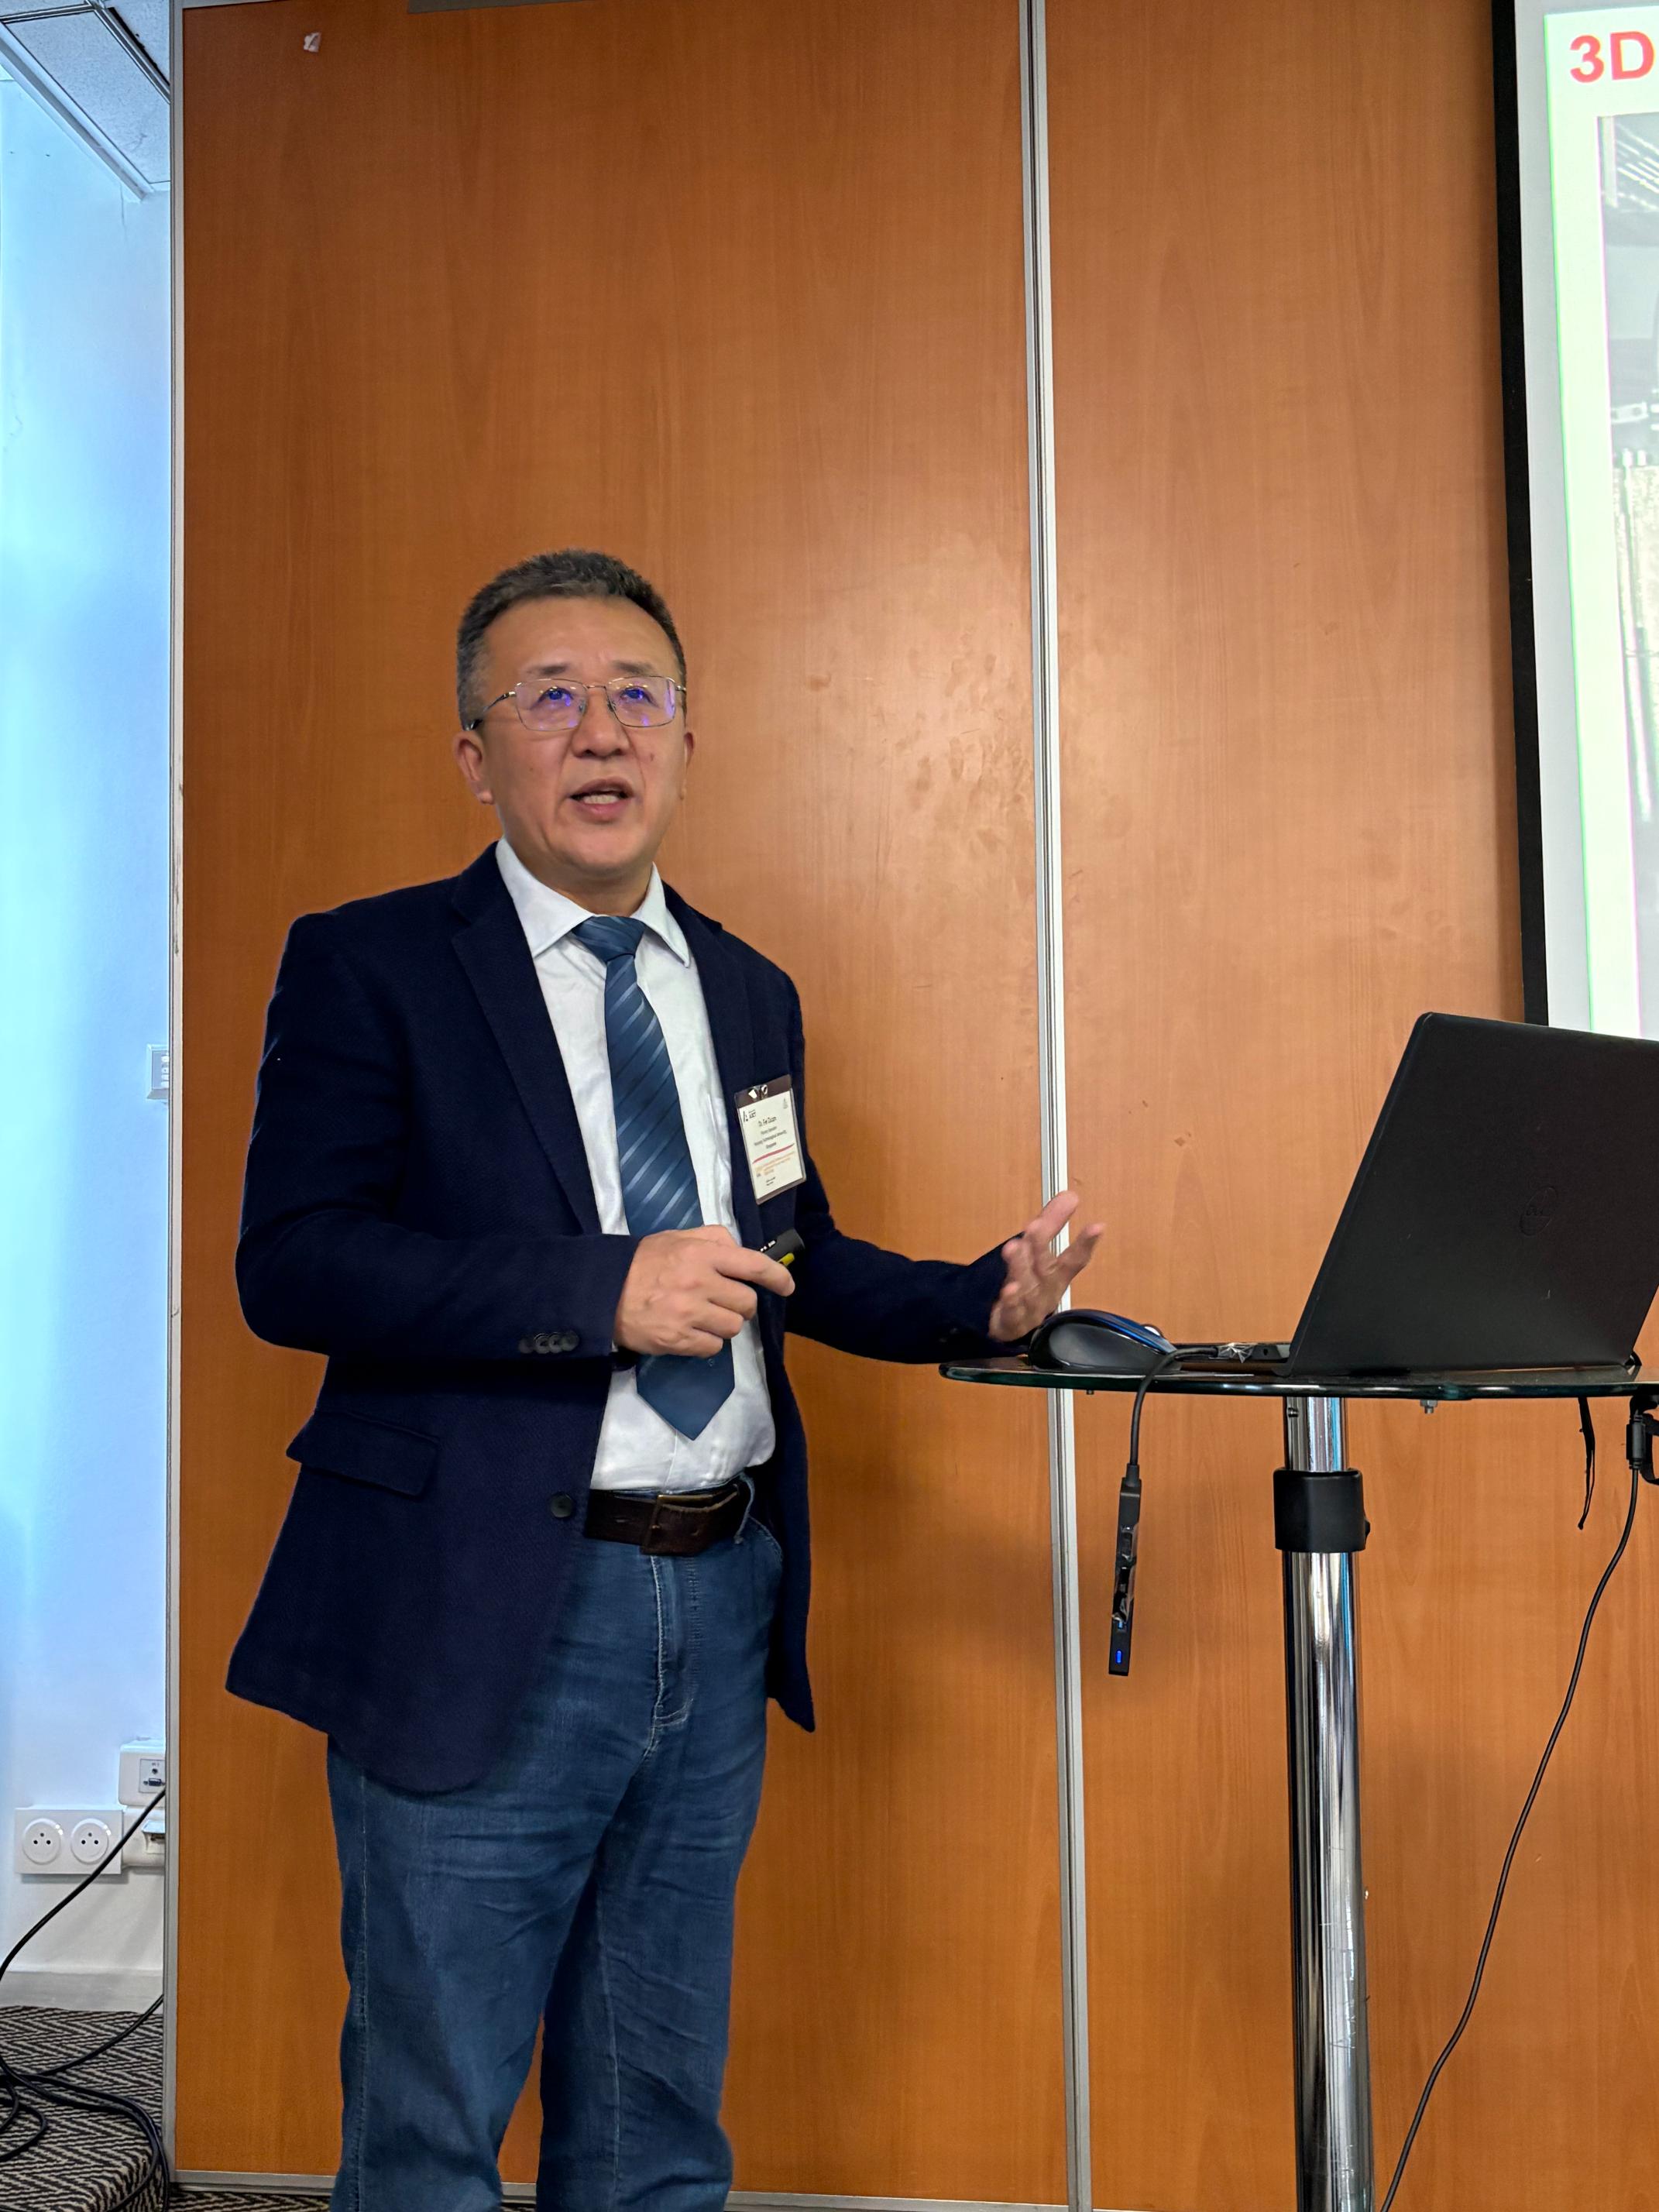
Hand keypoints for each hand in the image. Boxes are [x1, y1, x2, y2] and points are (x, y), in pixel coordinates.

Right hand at [615, 1226, 794, 1357]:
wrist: (602, 1292)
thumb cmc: (642, 1262)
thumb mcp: (676, 1237)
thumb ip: (711, 1238)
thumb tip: (739, 1248)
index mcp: (702, 1254)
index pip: (753, 1265)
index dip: (777, 1277)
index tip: (787, 1287)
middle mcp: (700, 1283)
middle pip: (747, 1303)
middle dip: (741, 1305)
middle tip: (723, 1302)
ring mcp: (689, 1314)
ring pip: (733, 1328)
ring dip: (725, 1325)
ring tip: (704, 1318)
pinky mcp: (679, 1340)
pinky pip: (713, 1348)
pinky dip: (707, 1343)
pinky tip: (691, 1332)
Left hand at [987, 1191, 1103, 1342]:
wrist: (1011, 1326)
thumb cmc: (1032, 1286)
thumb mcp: (1040, 1253)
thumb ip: (1052, 1223)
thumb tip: (1070, 1195)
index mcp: (1057, 1275)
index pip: (1075, 1258)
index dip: (1086, 1243)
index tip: (1097, 1226)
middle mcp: (1046, 1291)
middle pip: (1045, 1268)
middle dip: (1040, 1248)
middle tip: (1035, 1227)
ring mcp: (1030, 1307)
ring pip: (1026, 1286)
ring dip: (1020, 1268)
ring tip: (1014, 1249)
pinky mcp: (1011, 1321)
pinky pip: (1012, 1311)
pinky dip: (1012, 1301)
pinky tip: (1009, 1289)